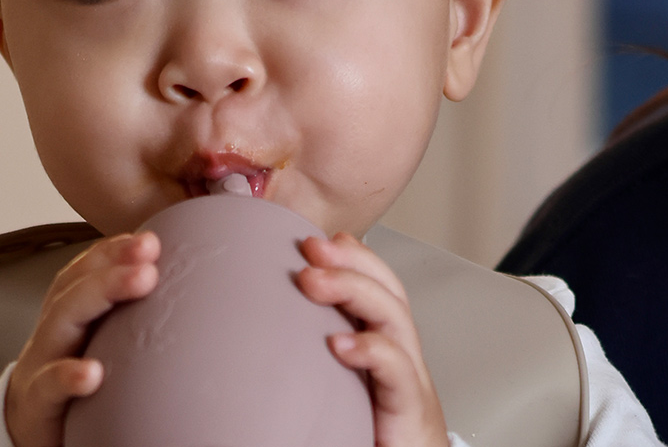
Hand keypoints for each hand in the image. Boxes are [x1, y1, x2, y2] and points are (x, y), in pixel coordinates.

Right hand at [4, 231, 160, 446]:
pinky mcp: (37, 402)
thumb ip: (128, 315)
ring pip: (60, 320)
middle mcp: (55, 330)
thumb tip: (186, 297)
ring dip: (99, 295)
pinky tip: (92, 373)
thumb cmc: (73, 376)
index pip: (86, 271)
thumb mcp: (99, 339)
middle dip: (113, 264)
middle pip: (76, 287)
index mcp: (71, 313)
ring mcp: (41, 362)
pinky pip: (49, 386)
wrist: (29, 423)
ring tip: (141, 280)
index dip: (113, 251)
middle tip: (150, 250)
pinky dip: (68, 376)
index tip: (151, 239)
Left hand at [296, 232, 448, 446]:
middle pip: (387, 291)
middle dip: (350, 262)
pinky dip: (372, 351)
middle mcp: (399, 357)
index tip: (312, 240)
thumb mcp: (337, 387)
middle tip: (311, 248)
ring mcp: (409, 381)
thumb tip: (258, 336)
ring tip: (314, 281)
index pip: (377, 287)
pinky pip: (398, 374)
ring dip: (354, 290)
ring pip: (394, 319)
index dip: (351, 258)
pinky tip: (342, 344)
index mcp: (382, 348)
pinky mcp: (410, 411)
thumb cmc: (372, 437)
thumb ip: (310, 359)